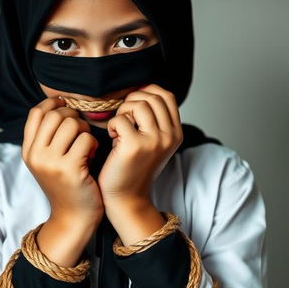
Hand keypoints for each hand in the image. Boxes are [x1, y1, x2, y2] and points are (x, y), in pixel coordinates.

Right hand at [22, 96, 103, 225]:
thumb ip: (48, 136)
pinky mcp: (70, 169)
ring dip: (84, 131)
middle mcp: (35, 155)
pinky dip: (93, 144)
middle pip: (55, 115)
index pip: (36, 113)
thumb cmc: (67, 185)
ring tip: (85, 146)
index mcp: (28, 151)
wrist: (73, 218)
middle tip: (80, 133)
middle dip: (73, 118)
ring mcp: (51, 163)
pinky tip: (91, 156)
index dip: (54, 104)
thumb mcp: (48, 161)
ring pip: (71, 123)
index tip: (67, 107)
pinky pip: (85, 139)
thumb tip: (59, 103)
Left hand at [97, 84, 182, 203]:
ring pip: (137, 104)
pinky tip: (113, 138)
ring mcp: (154, 140)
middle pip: (151, 96)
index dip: (147, 92)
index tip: (133, 105)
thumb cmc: (133, 167)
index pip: (166, 95)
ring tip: (118, 129)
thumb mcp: (152, 142)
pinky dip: (112, 125)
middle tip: (123, 119)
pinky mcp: (135, 146)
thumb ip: (153, 119)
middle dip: (131, 101)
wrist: (126, 198)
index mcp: (176, 133)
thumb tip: (141, 89)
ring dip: (122, 112)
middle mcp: (170, 136)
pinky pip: (120, 119)